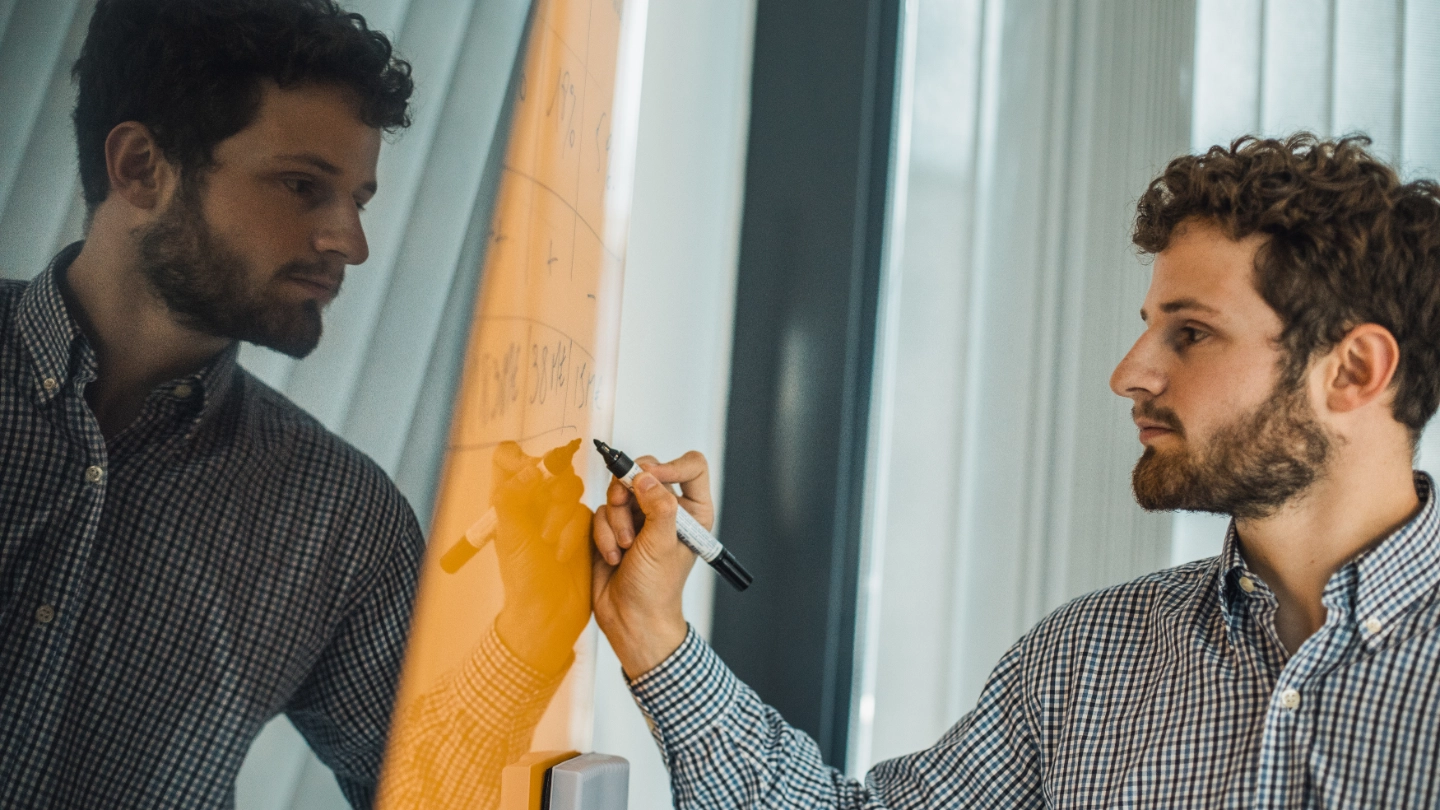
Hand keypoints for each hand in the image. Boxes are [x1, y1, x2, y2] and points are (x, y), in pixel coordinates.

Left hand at [491, 439, 593, 675]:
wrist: (550, 613)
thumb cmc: (524, 581)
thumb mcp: (513, 538)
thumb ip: (515, 498)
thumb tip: (529, 469)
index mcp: (507, 499)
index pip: (508, 457)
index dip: (521, 458)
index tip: (532, 475)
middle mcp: (532, 501)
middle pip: (548, 467)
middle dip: (551, 494)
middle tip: (544, 528)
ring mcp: (558, 512)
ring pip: (570, 486)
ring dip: (564, 514)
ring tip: (553, 546)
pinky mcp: (581, 524)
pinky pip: (586, 509)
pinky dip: (579, 529)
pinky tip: (568, 552)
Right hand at [591, 451, 712, 678]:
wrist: (630, 619)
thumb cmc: (657, 590)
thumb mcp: (662, 545)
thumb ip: (658, 507)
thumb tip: (646, 476)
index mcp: (693, 511)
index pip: (692, 467)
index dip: (671, 465)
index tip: (650, 478)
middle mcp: (668, 510)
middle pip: (646, 471)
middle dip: (629, 493)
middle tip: (622, 506)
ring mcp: (640, 517)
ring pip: (619, 492)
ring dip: (616, 520)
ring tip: (624, 547)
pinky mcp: (615, 526)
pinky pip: (602, 511)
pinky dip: (603, 533)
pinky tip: (613, 556)